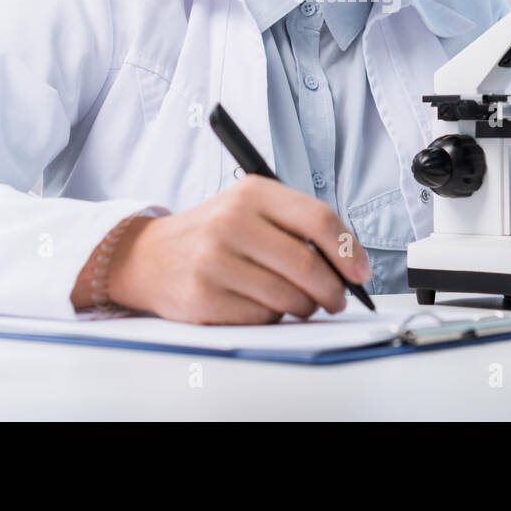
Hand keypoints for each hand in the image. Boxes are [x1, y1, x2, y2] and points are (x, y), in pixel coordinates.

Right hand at [106, 176, 371, 324]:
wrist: (148, 256)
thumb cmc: (212, 233)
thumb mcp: (250, 208)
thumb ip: (298, 226)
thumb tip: (351, 264)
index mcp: (252, 192)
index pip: (318, 219)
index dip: (349, 250)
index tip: (362, 272)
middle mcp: (231, 222)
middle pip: (308, 265)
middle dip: (333, 290)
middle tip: (336, 298)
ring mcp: (215, 261)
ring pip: (288, 297)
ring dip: (304, 307)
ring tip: (296, 301)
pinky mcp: (204, 297)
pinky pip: (262, 318)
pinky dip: (272, 318)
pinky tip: (259, 305)